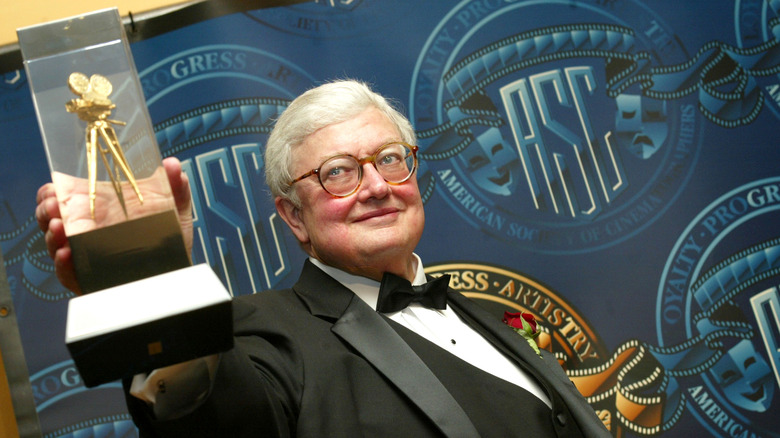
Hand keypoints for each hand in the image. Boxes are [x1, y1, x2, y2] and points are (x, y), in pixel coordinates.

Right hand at [35, 157, 193, 294]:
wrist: (177, 270)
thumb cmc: (168, 237)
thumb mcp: (173, 208)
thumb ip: (174, 186)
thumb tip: (173, 164)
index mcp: (97, 209)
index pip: (62, 198)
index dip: (51, 193)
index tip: (52, 188)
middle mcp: (86, 231)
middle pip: (52, 220)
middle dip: (46, 211)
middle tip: (52, 205)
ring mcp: (86, 255)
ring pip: (56, 246)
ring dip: (52, 236)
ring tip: (59, 226)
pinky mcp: (90, 279)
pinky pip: (70, 274)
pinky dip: (65, 264)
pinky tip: (67, 253)